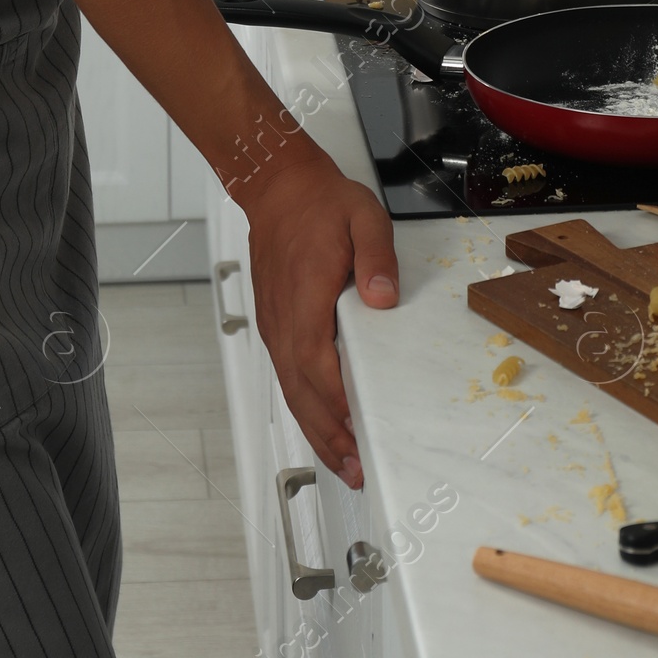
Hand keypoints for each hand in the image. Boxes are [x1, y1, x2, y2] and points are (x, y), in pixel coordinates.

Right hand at [241, 137, 398, 485]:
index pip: (320, 365)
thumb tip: (382, 297)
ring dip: (315, 430)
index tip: (361, 434)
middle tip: (356, 470)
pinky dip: (304, 407)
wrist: (277, 188)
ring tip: (343, 462)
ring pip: (292, 390)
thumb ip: (375, 257)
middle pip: (303, 393)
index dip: (339, 405)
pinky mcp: (275, 324)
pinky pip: (287, 376)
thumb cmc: (321, 203)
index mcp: (307, 299)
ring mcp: (277, 325)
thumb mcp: (363, 216)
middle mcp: (286, 320)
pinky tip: (321, 422)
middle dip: (328, 436)